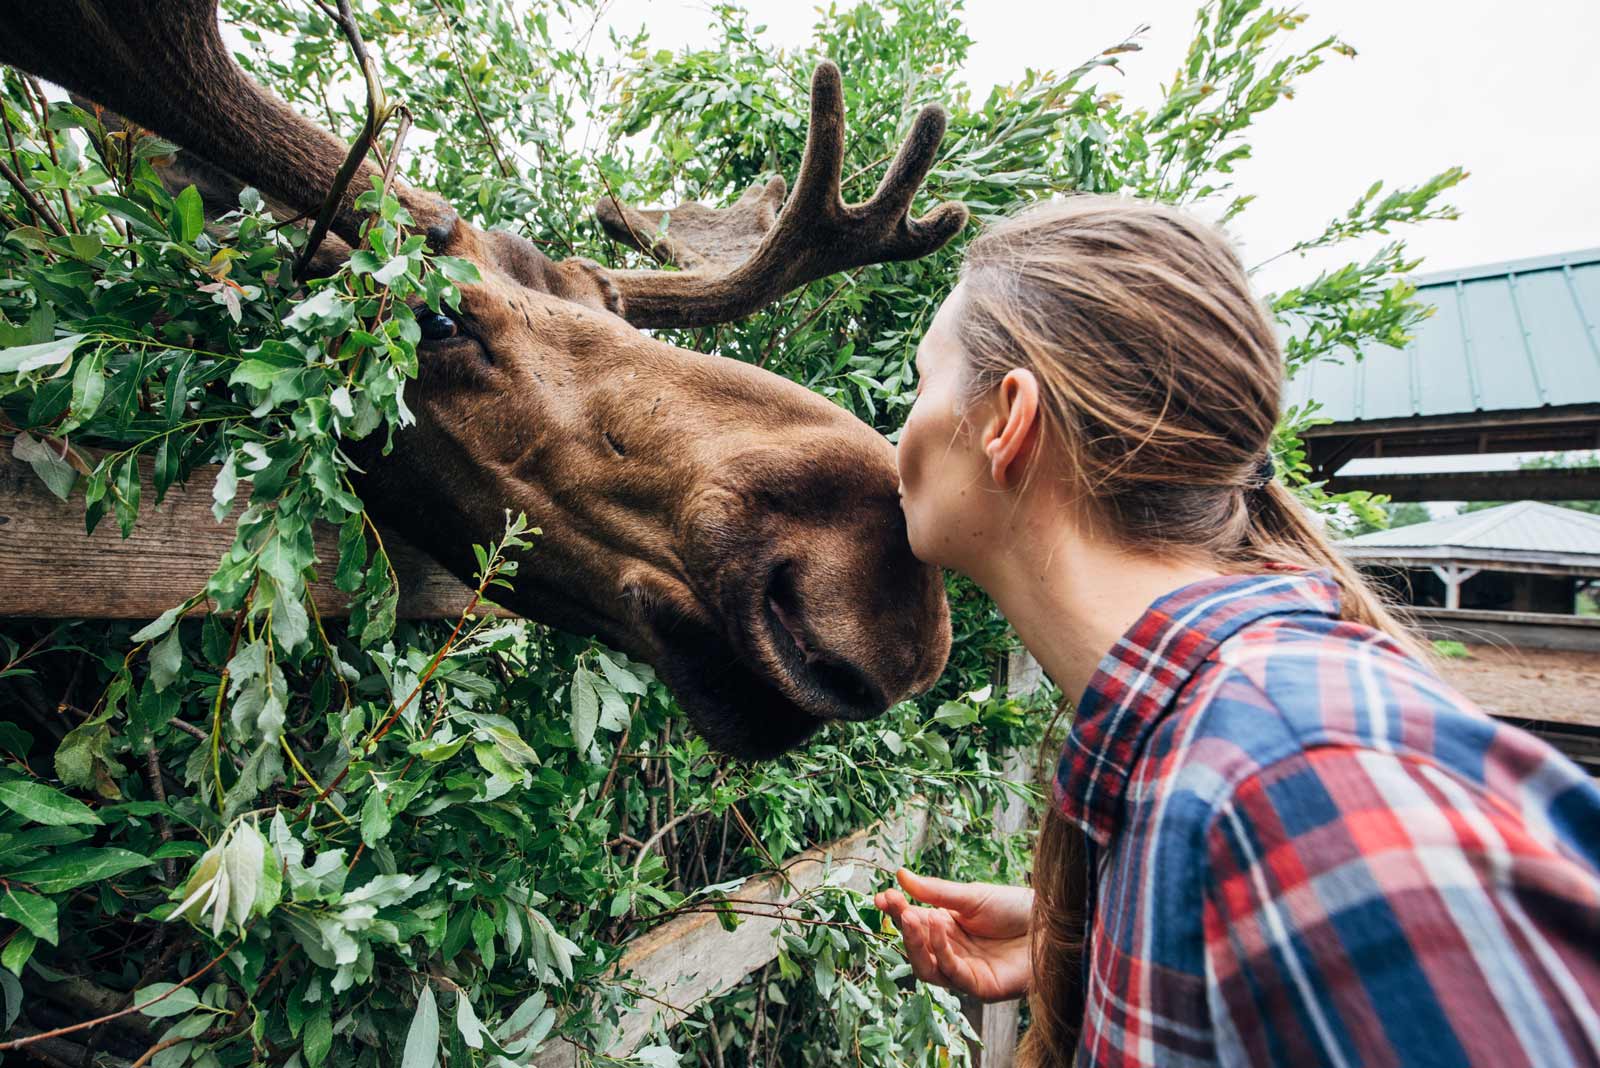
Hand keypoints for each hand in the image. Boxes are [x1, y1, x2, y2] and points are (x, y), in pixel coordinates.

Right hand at [873, 867, 1032, 1002]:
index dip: (896, 912)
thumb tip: (899, 875)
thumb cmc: (1016, 908)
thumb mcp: (971, 895)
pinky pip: (954, 975)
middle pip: (916, 949)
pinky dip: (942, 953)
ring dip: (916, 943)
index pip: (912, 924)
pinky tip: (939, 928)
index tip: (881, 896)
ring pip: (928, 968)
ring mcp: (965, 972)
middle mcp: (951, 952)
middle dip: (903, 928)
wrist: (1053, 922)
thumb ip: (935, 891)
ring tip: (912, 916)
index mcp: (946, 928)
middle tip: (896, 906)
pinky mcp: (981, 988)